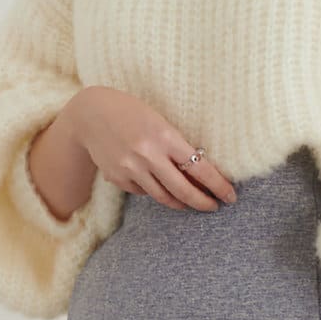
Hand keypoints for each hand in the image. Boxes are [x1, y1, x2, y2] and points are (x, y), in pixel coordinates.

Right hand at [67, 86, 236, 210]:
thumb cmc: (131, 112)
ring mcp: (131, 169)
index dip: (218, 185)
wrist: (90, 114)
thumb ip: (176, 146)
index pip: (200, 168)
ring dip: (181, 203)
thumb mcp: (158, 121)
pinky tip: (157, 184)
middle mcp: (148, 155)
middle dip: (203, 202)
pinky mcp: (118, 178)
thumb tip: (199, 173)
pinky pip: (144, 192)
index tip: (230, 196)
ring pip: (164, 197)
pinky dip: (155, 191)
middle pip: (184, 190)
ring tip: (191, 203)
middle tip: (214, 207)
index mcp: (164, 136)